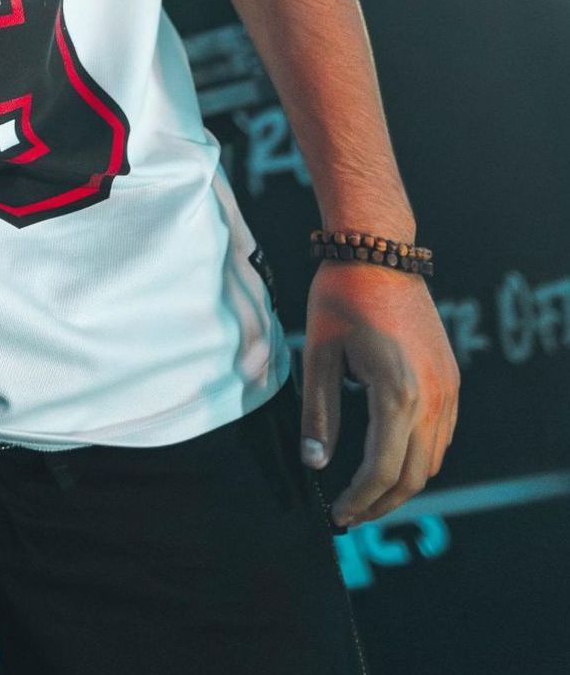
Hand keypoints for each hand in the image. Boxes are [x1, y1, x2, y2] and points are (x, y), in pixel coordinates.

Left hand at [300, 259, 459, 526]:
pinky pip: (442, 435)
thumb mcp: (318, 354)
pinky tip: (391, 459)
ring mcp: (448, 390)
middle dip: (381, 503)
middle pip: (415, 476)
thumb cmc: (341, 298)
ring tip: (367, 494)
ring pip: (433, 459)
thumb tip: (316, 463)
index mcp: (396, 394)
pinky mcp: (451, 379)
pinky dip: (420, 458)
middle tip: (350, 515)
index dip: (359, 500)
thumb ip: (319, 413)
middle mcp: (432, 398)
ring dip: (403, 484)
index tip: (336, 515)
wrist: (379, 253)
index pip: (382, 470)